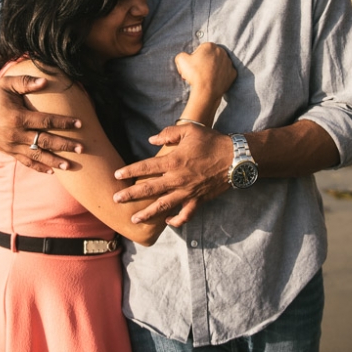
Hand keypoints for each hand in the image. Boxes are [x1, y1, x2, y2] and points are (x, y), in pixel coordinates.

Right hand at [0, 73, 82, 172]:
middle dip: (64, 145)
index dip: (63, 122)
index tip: (80, 123)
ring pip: (36, 155)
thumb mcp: (7, 83)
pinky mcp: (8, 151)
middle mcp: (15, 134)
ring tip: (70, 166)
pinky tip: (51, 172)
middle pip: (44, 141)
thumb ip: (25, 82)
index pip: (45, 121)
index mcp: (17, 117)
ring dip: (54, 161)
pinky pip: (25, 162)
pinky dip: (38, 167)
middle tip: (82, 148)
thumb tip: (45, 81)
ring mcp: (11, 145)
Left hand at [113, 125, 232, 225]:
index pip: (146, 167)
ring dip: (147, 213)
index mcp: (174, 161)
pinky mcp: (198, 200)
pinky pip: (185, 214)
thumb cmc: (212, 141)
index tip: (117, 175)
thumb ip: (169, 133)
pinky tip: (168, 221)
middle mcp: (177, 179)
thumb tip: (151, 139)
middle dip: (130, 195)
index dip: (129, 171)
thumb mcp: (190, 129)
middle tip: (116, 199)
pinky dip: (176, 220)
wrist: (235, 158)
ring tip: (134, 219)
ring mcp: (187, 192)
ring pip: (163, 206)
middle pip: (149, 189)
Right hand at [175, 43, 235, 100]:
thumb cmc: (194, 74)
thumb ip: (182, 55)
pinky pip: (226, 73)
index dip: (195, 58)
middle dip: (204, 62)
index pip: (201, 49)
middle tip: (197, 72)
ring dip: (213, 68)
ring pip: (219, 64)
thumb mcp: (180, 60)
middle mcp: (222, 52)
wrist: (206, 91)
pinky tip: (213, 81)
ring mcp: (229, 63)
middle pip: (211, 56)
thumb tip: (185, 57)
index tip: (192, 66)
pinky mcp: (233, 73)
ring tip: (205, 78)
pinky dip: (220, 76)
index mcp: (210, 46)